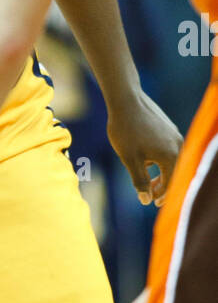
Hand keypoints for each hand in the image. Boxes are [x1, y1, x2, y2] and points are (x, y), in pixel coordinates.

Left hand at [106, 89, 181, 205]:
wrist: (126, 99)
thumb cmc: (126, 130)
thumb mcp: (130, 160)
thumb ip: (140, 181)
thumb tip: (146, 201)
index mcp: (171, 156)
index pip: (170, 183)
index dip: (160, 196)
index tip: (150, 203)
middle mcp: (178, 145)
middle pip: (173, 172)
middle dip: (161, 185)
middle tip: (149, 195)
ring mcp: (174, 135)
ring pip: (170, 160)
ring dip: (159, 171)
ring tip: (145, 176)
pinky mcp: (168, 127)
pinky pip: (167, 148)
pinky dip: (159, 158)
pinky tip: (145, 158)